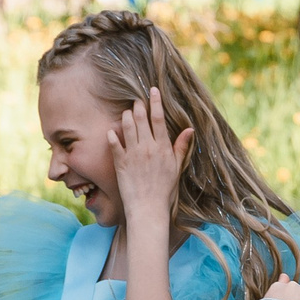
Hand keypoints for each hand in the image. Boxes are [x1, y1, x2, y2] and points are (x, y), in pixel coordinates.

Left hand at [109, 88, 192, 224]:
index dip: (155, 102)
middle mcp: (147, 147)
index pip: (158, 118)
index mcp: (163, 148)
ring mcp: (132, 154)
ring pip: (127, 126)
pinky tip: (110, 131)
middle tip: (136, 99)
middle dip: (138, 105)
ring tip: (126, 112)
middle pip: (141, 118)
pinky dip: (112, 135)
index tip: (152, 90)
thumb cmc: (165, 191)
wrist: (148, 209)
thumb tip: (189, 130)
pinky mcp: (120, 163)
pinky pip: (114, 144)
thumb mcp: (177, 169)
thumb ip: (181, 147)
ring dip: (125, 116)